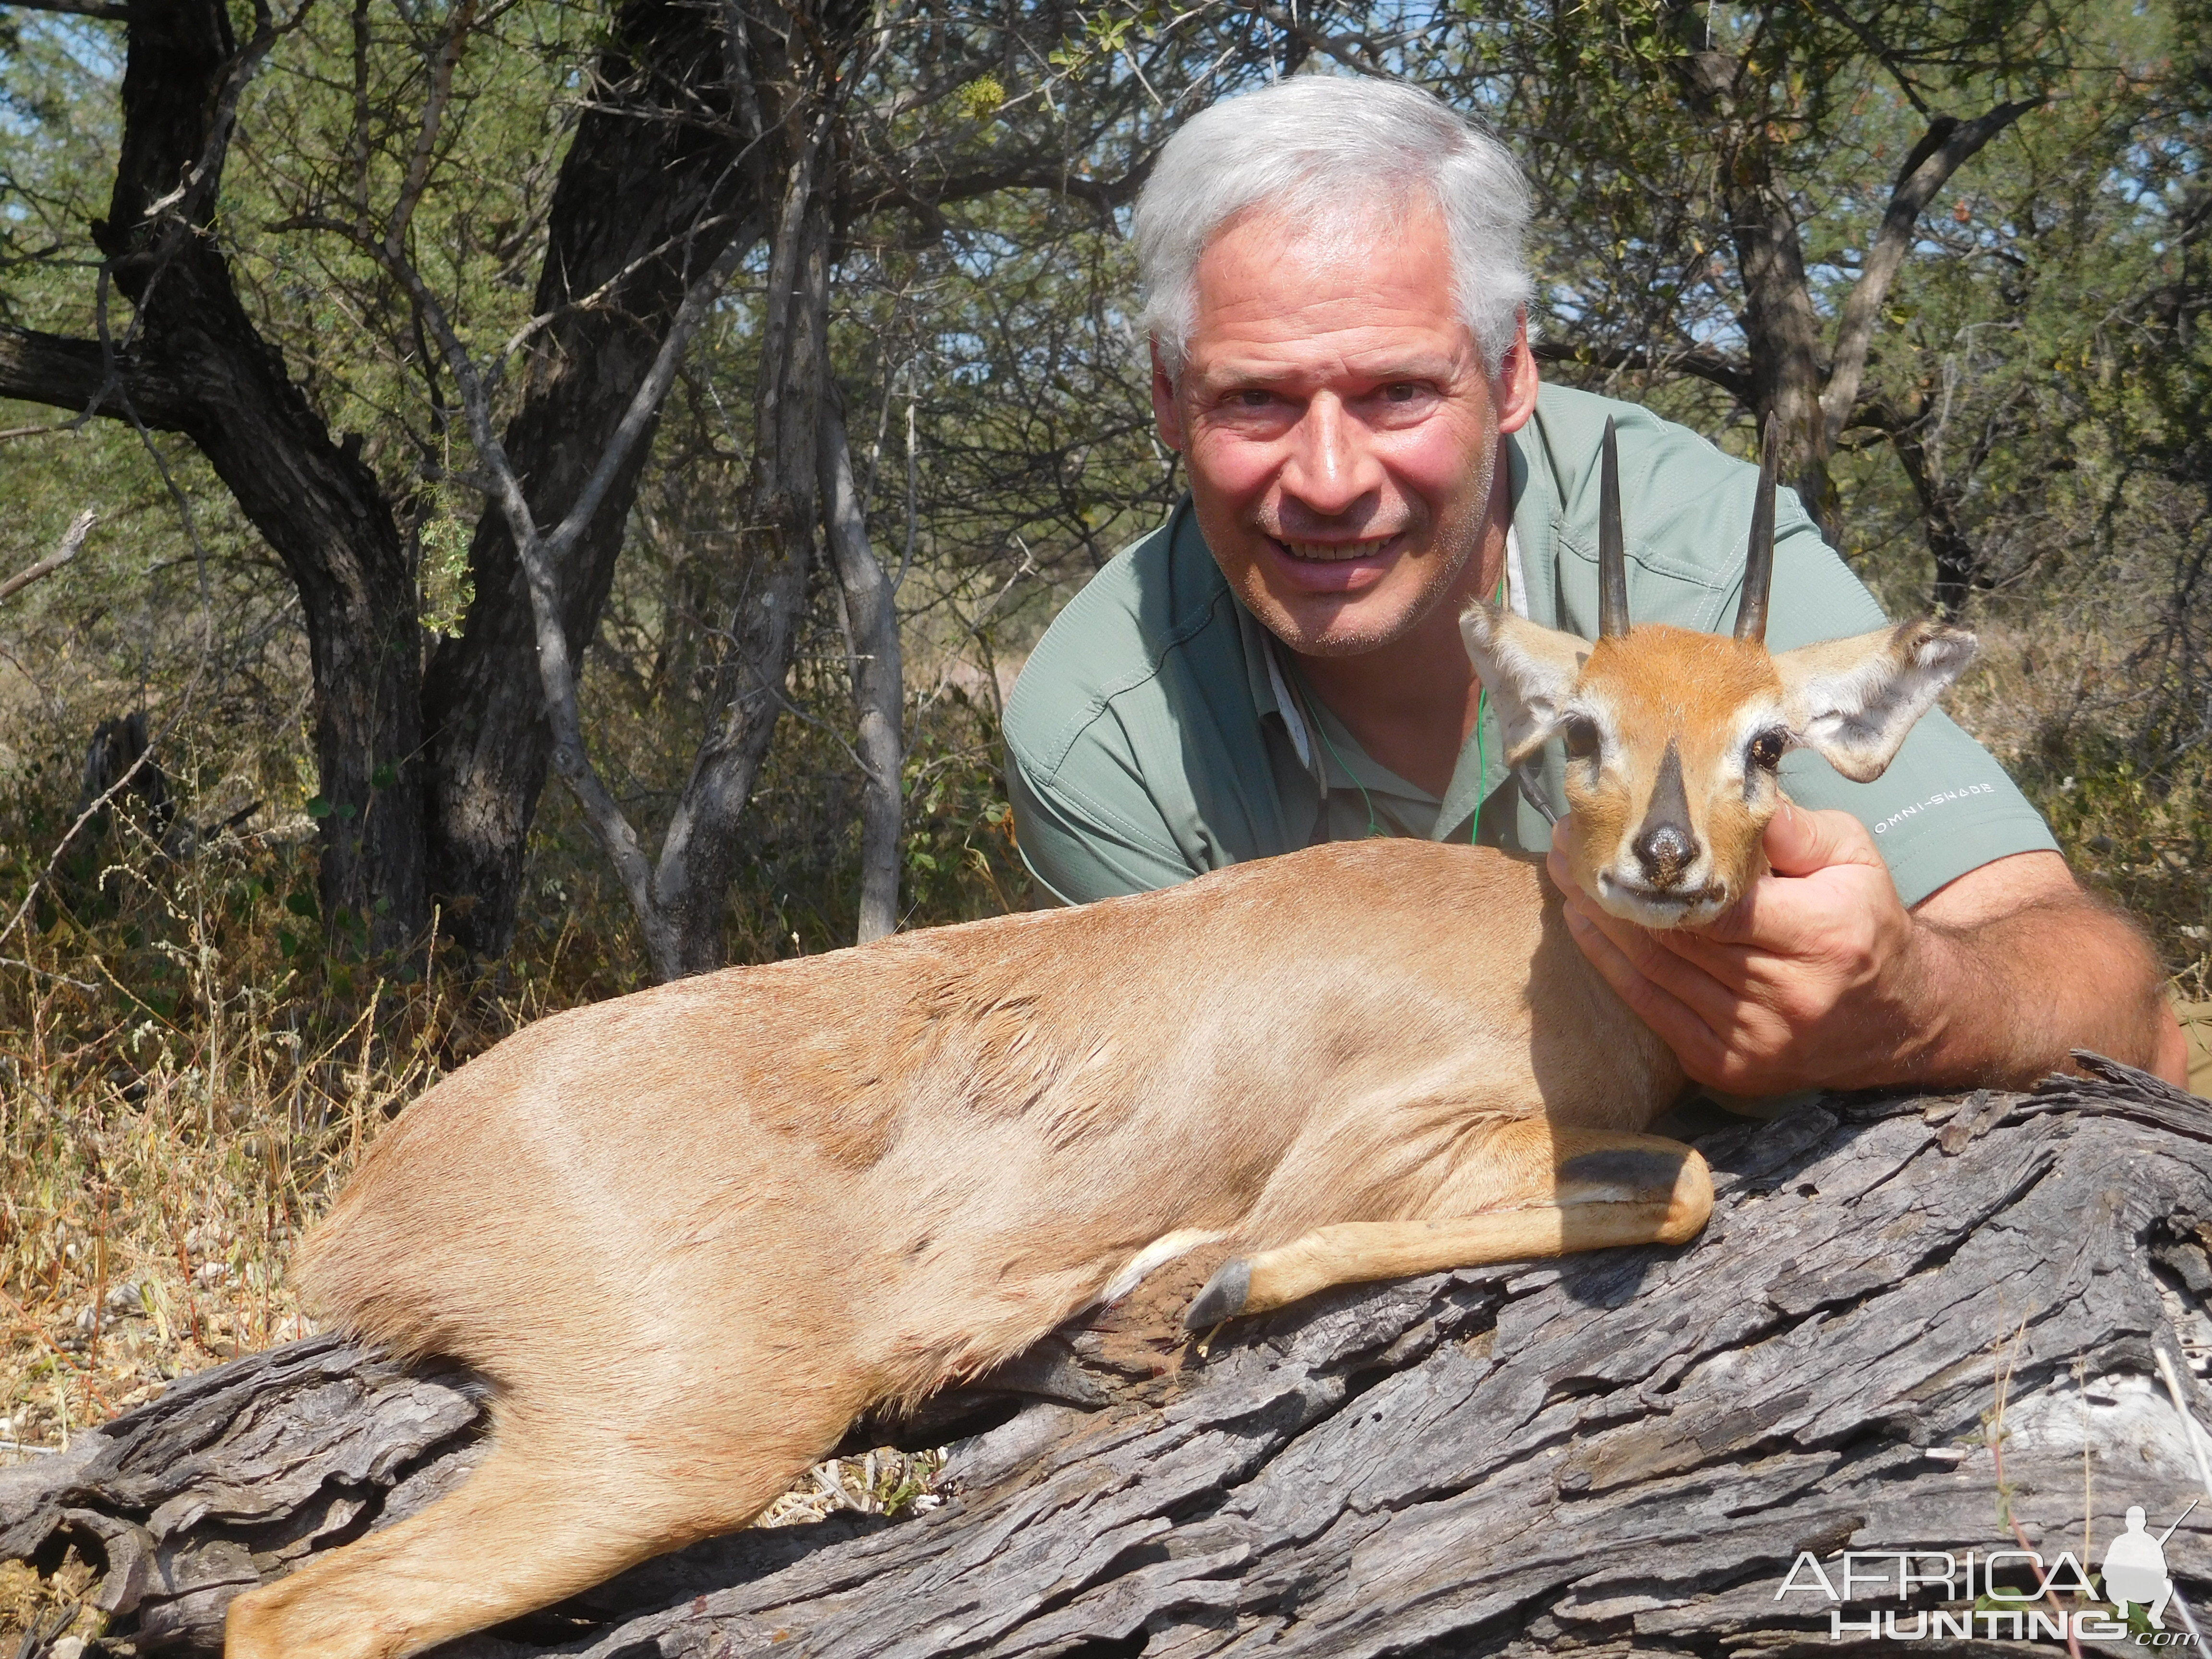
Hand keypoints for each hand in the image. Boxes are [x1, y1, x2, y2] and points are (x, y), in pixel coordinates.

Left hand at [1547, 801, 1937, 1093]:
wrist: (1897, 1018)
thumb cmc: (1863, 919)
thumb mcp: (1851, 857)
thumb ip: (1791, 828)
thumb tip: (1730, 786)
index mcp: (1822, 934)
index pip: (1718, 903)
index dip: (1655, 870)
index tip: (1610, 826)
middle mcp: (1786, 995)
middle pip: (1674, 935)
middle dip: (1613, 884)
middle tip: (1568, 840)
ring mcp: (1753, 1039)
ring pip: (1653, 971)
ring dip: (1600, 919)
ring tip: (1566, 873)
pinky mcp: (1727, 1067)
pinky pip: (1652, 1009)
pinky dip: (1612, 965)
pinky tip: (1585, 924)